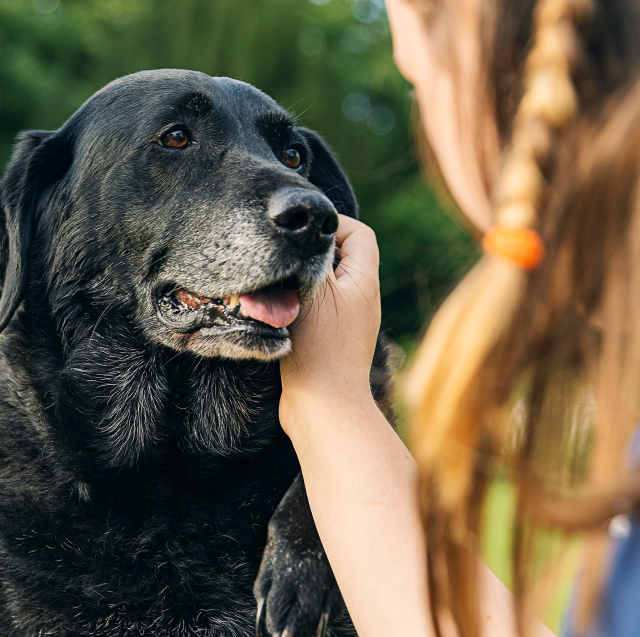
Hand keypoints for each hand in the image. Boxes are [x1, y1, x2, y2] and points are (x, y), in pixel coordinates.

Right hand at [280, 215, 381, 438]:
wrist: (323, 408)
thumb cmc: (320, 347)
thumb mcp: (315, 290)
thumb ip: (312, 256)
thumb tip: (307, 231)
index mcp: (364, 281)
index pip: (359, 234)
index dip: (333, 224)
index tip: (302, 232)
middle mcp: (361, 300)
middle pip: (340, 258)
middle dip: (310, 253)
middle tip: (283, 257)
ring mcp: (347, 323)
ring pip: (323, 285)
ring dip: (299, 281)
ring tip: (276, 286)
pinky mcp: (330, 343)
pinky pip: (315, 310)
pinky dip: (296, 305)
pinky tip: (275, 313)